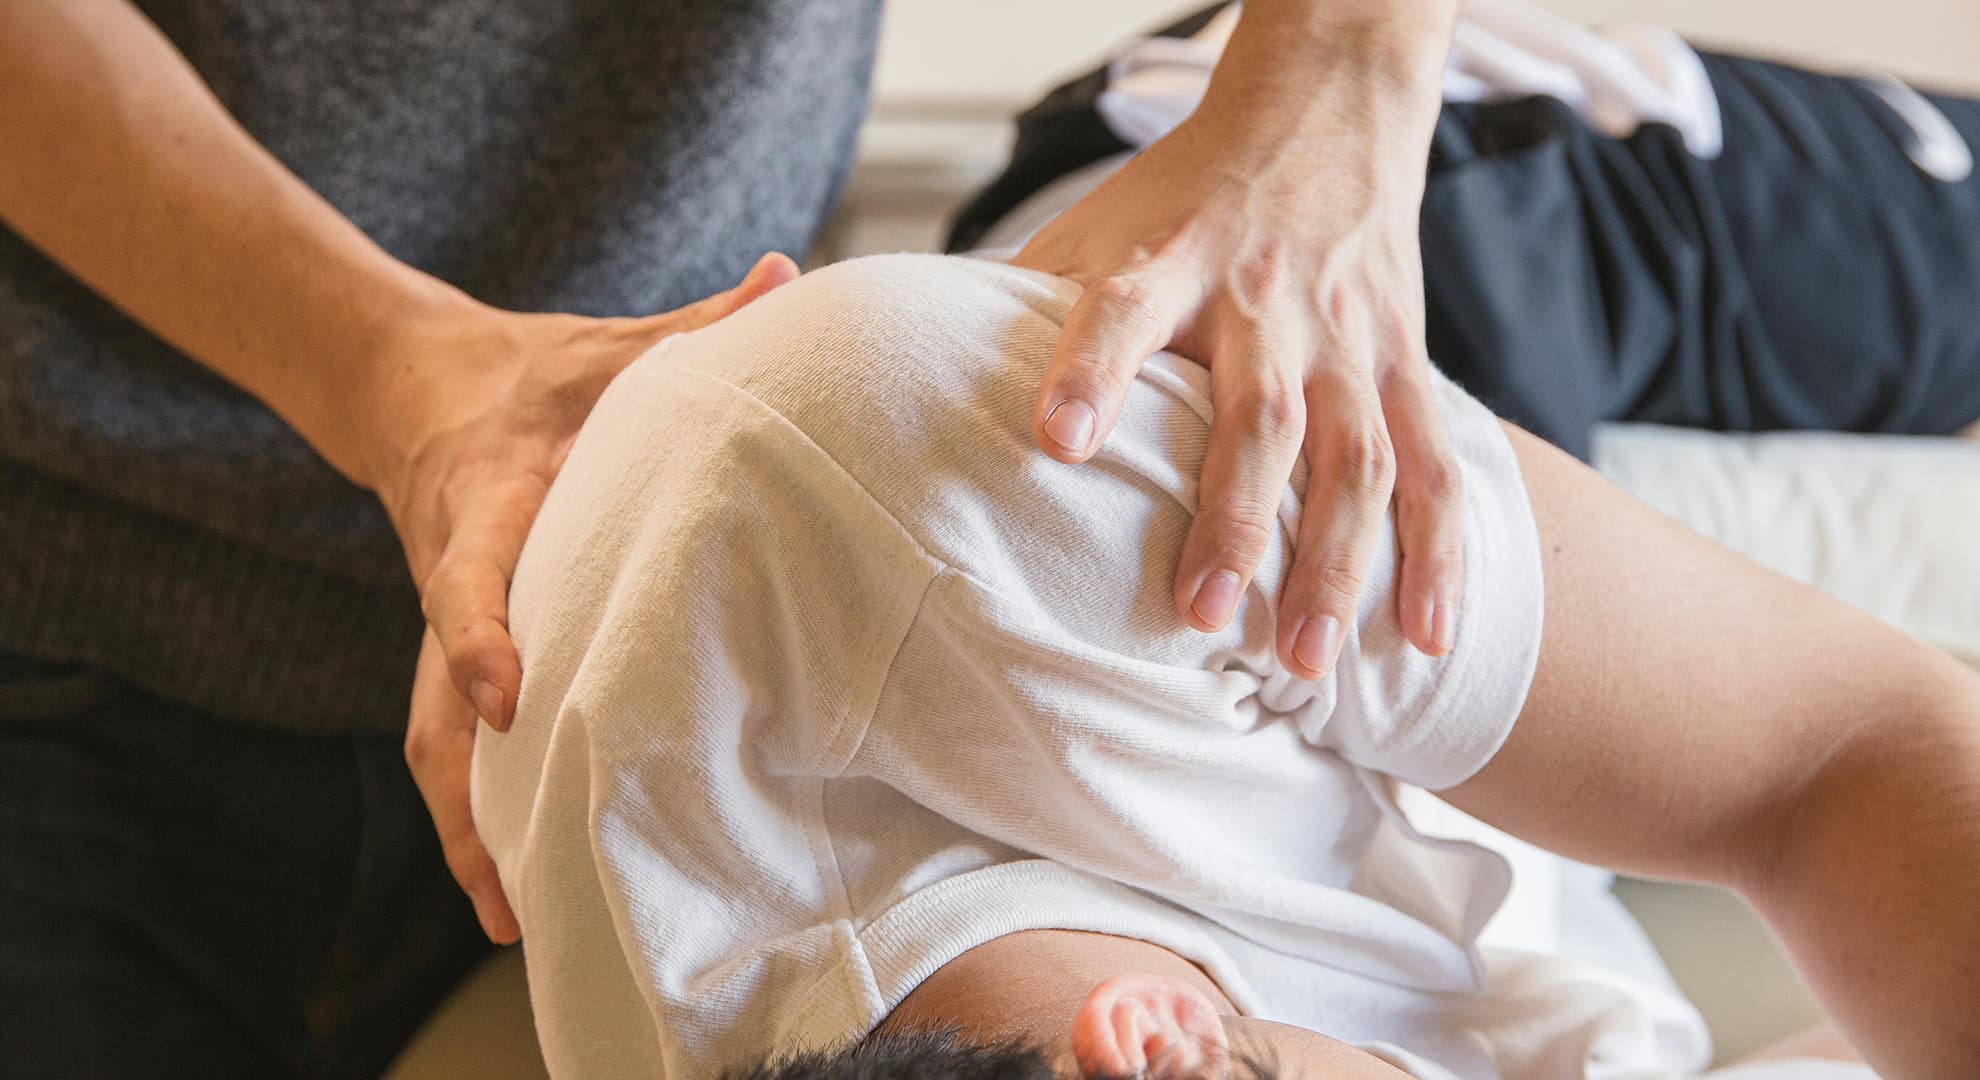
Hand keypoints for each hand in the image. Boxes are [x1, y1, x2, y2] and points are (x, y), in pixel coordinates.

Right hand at [381, 253, 798, 940]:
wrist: (419, 387)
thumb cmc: (536, 375)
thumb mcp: (609, 345)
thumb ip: (694, 326)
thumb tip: (787, 277)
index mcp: (488, 502)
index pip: (468, 574)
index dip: (476, 634)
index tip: (503, 695)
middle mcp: (455, 579)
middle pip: (433, 703)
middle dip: (466, 793)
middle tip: (508, 880)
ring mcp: (444, 627)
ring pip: (434, 742)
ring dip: (467, 827)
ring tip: (512, 914)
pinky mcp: (455, 655)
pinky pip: (454, 741)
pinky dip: (480, 809)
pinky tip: (519, 874)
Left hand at [1011, 87, 1460, 679]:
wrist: (1320, 116)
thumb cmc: (1182, 199)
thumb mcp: (1094, 227)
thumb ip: (1023, 310)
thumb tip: (912, 393)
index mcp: (1169, 262)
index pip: (1122, 312)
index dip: (1090, 374)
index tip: (1058, 444)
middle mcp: (1265, 304)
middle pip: (1259, 417)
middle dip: (1232, 520)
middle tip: (1196, 614)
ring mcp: (1346, 339)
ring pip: (1356, 457)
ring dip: (1335, 563)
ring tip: (1301, 661)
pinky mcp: (1404, 363)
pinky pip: (1435, 465)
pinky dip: (1438, 554)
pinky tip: (1428, 638)